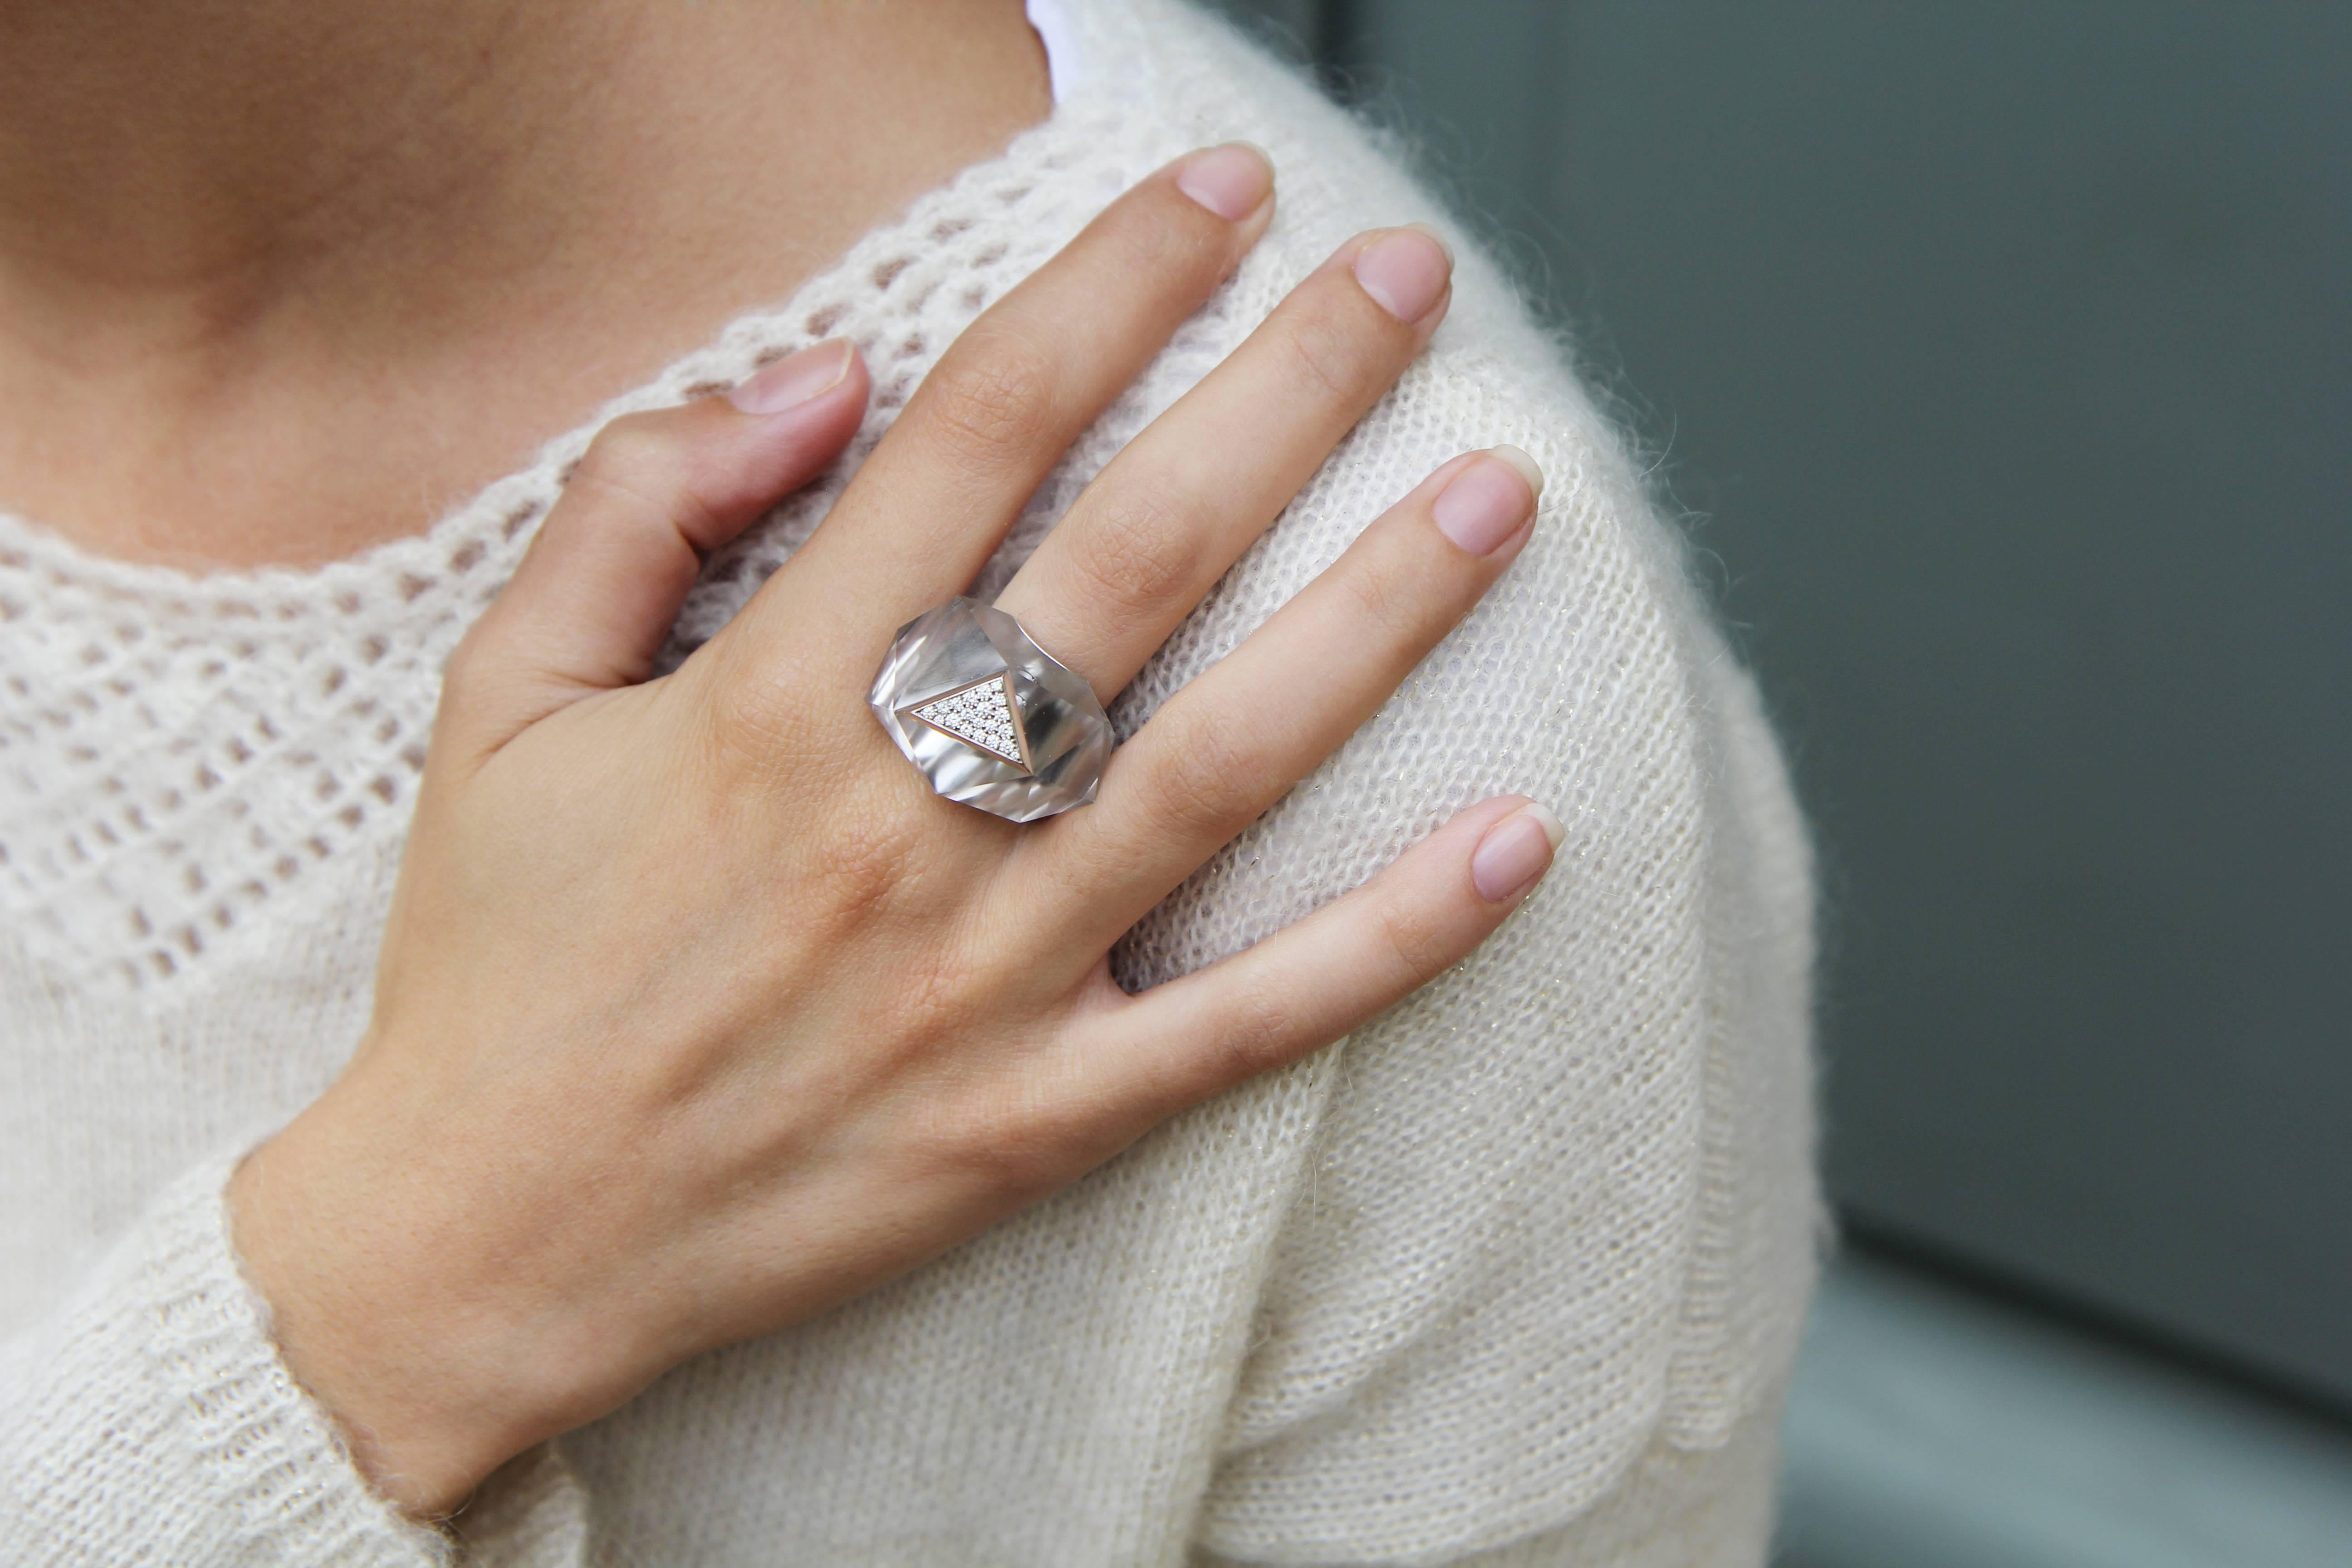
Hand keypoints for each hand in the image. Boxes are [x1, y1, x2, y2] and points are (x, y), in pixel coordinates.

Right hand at [228, 145, 1557, 1517]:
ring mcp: (983, 977)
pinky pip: (1243, 1024)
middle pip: (1136, 559)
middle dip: (1285, 396)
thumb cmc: (492, 959)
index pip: (980, 433)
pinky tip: (1520, 839)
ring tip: (1501, 496)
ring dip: (1376, 619)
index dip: (1110, 286)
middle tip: (1409, 283)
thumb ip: (636, 511)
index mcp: (768, 699)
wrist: (481, 1241)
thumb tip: (821, 383)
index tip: (1218, 196)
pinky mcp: (1034, 1116)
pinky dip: (1390, 937)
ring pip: (1223, 764)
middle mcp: (898, 819)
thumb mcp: (496, 698)